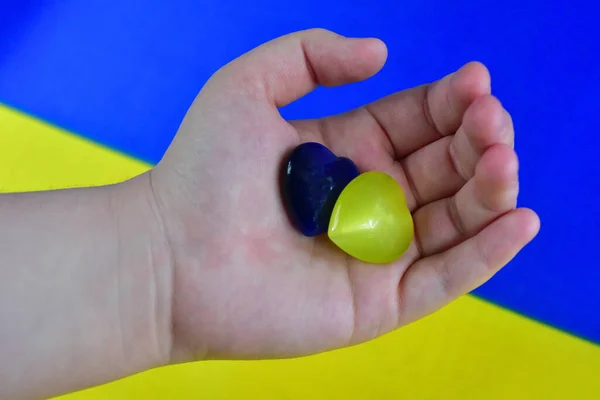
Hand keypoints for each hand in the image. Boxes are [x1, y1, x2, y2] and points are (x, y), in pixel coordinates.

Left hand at [148, 29, 539, 360]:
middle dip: (479, 140)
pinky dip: (489, 252)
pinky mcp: (381, 301)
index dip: (451, 101)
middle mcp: (371, 200)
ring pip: (458, 220)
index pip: (418, 122)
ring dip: (491, 188)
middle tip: (491, 121)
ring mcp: (380, 252)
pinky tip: (520, 220)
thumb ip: (311, 55)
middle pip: (447, 168)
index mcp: (349, 152)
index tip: (476, 81)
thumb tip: (381, 53)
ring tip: (502, 159)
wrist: (170, 257)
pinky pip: (448, 277)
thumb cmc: (201, 173)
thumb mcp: (247, 86)